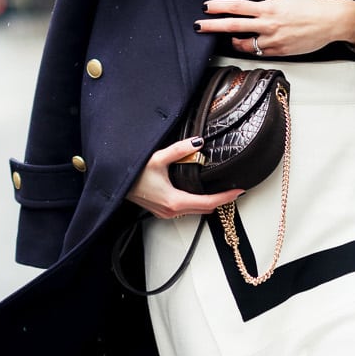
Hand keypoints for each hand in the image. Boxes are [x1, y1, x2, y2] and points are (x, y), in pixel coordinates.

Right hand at [125, 136, 243, 218]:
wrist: (116, 184)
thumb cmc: (133, 174)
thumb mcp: (158, 158)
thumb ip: (180, 150)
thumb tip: (198, 142)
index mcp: (175, 201)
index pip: (208, 202)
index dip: (226, 197)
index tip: (238, 190)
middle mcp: (172, 211)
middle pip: (205, 209)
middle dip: (221, 200)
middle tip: (234, 188)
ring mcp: (167, 213)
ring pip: (196, 211)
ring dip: (209, 202)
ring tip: (221, 189)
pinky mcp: (162, 211)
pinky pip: (186, 210)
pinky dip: (198, 203)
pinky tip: (200, 192)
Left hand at [196, 0, 354, 56]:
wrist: (331, 21)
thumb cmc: (310, 7)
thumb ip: (267, 5)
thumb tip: (255, 10)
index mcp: (269, 8)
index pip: (238, 7)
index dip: (220, 7)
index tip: (206, 7)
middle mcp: (269, 25)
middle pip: (234, 26)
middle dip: (213, 26)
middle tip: (198, 26)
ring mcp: (273, 41)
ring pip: (244, 44)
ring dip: (234, 41)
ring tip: (230, 38)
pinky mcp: (280, 52)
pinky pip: (259, 51)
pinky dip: (253, 47)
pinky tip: (252, 43)